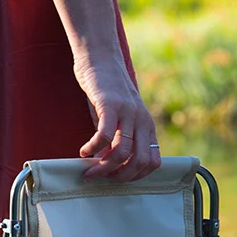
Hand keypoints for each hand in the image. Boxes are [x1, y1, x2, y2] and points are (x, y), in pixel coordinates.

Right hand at [74, 53, 160, 182]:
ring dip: (104, 167)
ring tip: (89, 170)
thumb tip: (108, 166)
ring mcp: (127, 112)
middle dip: (120, 177)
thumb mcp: (121, 118)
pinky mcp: (110, 104)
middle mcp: (142, 120)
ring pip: (122, 152)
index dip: (136, 176)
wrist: (100, 58)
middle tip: (102, 178)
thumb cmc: (107, 92)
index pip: (153, 162)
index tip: (118, 178)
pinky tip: (83, 151)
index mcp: (148, 126)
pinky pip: (104, 135)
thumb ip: (120, 139)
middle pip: (139, 161)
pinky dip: (92, 148)